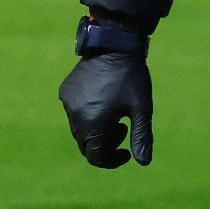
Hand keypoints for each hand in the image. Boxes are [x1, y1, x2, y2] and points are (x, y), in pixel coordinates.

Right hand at [60, 51, 152, 167]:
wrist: (114, 46)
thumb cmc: (132, 78)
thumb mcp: (141, 109)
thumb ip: (141, 137)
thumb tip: (144, 162)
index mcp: (93, 124)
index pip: (96, 157)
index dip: (112, 160)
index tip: (127, 152)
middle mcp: (75, 116)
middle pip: (87, 146)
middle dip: (106, 144)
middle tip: (123, 127)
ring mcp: (67, 103)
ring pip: (79, 130)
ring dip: (96, 130)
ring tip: (115, 113)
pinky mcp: (65, 92)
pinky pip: (73, 113)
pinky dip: (87, 115)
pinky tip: (103, 100)